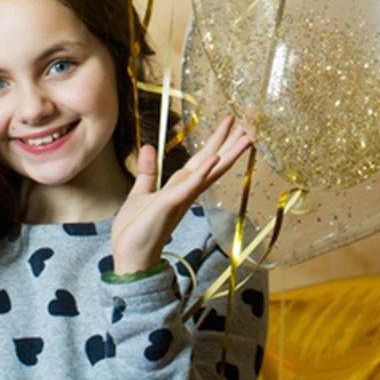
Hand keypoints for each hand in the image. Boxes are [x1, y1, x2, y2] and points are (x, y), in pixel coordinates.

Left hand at [110, 115, 251, 275]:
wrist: (129, 257)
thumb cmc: (136, 230)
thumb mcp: (141, 193)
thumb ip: (148, 171)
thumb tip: (148, 147)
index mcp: (180, 187)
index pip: (203, 159)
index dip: (217, 140)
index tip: (230, 122)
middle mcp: (186, 191)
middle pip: (214, 162)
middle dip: (231, 142)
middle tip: (250, 123)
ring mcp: (180, 198)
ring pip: (209, 171)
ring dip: (227, 153)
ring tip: (245, 136)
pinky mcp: (169, 204)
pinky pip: (188, 186)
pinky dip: (201, 173)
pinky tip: (214, 159)